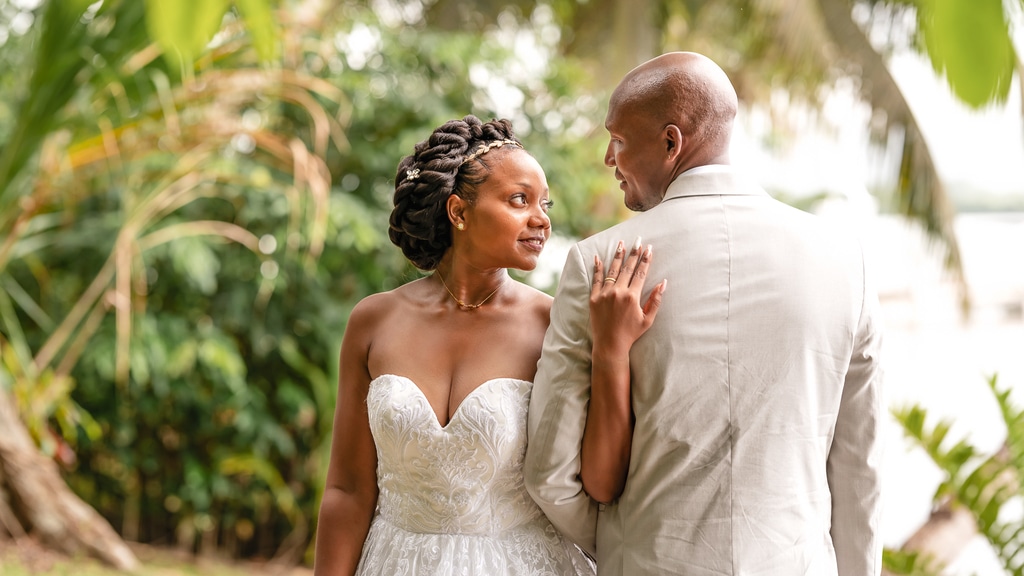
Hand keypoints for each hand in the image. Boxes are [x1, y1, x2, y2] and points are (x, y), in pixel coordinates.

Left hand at [590, 237, 665, 354]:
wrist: (610, 345)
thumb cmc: (631, 333)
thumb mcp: (648, 319)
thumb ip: (655, 300)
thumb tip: (663, 283)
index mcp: (632, 297)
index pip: (641, 273)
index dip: (645, 260)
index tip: (649, 248)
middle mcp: (618, 292)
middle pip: (627, 268)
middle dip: (634, 253)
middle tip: (638, 240)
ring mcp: (604, 294)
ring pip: (612, 270)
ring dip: (617, 255)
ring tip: (621, 243)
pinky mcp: (594, 298)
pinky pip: (596, 280)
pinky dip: (597, 268)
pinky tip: (598, 257)